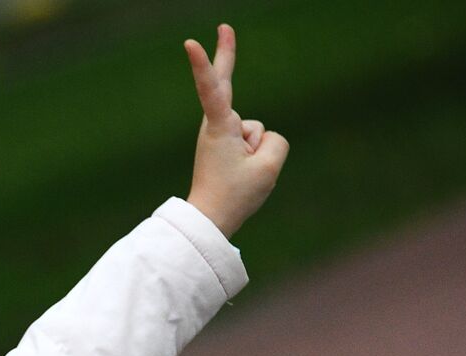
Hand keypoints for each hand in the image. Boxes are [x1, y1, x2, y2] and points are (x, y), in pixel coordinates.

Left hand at [183, 24, 288, 238]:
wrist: (213, 219)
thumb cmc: (235, 195)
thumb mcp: (269, 167)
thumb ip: (275, 141)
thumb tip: (261, 137)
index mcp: (219, 128)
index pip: (212, 89)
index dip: (203, 65)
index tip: (189, 42)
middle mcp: (217, 125)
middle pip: (224, 84)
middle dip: (225, 54)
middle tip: (224, 26)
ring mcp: (222, 133)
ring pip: (257, 132)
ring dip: (258, 152)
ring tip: (241, 174)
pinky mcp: (226, 143)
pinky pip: (256, 142)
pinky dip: (257, 157)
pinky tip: (245, 173)